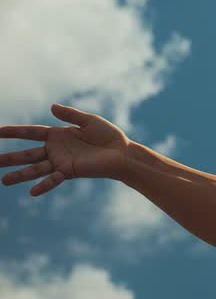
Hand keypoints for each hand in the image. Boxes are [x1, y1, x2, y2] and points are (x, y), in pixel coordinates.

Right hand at [0, 104, 130, 195]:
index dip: (13, 132)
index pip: (30, 133)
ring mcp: (61, 162)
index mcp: (57, 135)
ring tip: (3, 180)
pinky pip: (54, 179)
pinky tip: (32, 191)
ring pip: (35, 169)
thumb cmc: (108, 136)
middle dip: (8, 158)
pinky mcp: (70, 171)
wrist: (122, 152)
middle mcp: (55, 150)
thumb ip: (70, 115)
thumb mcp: (89, 121)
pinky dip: (44, 185)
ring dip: (19, 175)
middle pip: (27, 154)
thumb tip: (51, 106)